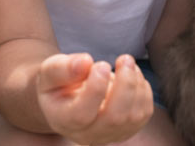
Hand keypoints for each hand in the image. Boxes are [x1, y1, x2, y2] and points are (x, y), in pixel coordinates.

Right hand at [37, 53, 153, 144]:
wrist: (67, 99)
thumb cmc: (58, 83)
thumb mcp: (50, 71)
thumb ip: (62, 68)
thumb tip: (85, 62)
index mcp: (64, 120)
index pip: (82, 114)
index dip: (96, 88)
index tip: (102, 64)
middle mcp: (87, 134)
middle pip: (114, 118)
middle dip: (126, 84)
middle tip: (124, 58)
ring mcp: (110, 135)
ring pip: (133, 116)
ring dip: (136, 84)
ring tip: (126, 62)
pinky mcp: (127, 129)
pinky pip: (144, 113)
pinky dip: (143, 90)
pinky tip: (131, 75)